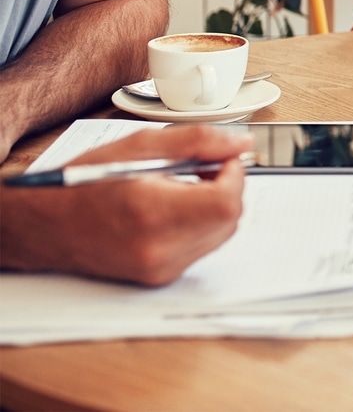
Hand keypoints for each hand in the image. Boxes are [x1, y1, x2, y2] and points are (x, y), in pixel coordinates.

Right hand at [0, 125, 248, 285]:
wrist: (45, 225)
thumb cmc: (84, 183)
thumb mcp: (140, 146)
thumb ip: (197, 141)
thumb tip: (241, 144)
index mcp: (153, 213)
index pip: (227, 201)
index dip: (234, 175)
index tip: (222, 160)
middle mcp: (159, 249)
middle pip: (230, 221)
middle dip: (227, 190)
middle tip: (203, 170)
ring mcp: (160, 268)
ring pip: (220, 236)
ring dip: (215, 208)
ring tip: (183, 188)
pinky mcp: (159, 277)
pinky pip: (201, 249)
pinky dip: (199, 226)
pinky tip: (174, 209)